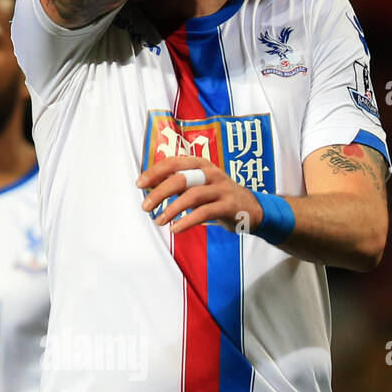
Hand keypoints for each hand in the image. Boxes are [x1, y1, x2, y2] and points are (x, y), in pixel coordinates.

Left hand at [137, 155, 260, 234]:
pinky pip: (205, 213)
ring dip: (172, 209)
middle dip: (160, 192)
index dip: (155, 172)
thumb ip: (177, 183)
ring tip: (159, 220)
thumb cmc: (217, 196)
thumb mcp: (198, 184)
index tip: (140, 184)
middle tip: (146, 207)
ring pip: (192, 195)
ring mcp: (221, 189)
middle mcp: (211, 173)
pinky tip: (175, 229)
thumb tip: (149, 186)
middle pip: (181, 178)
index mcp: (200, 164)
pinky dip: (187, 221)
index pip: (173, 162)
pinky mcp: (229, 206)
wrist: (251, 208)